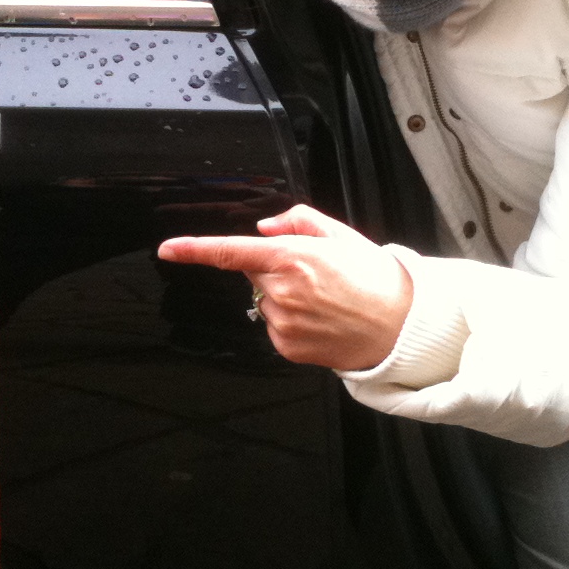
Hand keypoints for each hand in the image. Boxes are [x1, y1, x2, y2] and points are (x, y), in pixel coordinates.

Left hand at [157, 204, 412, 369]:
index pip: (230, 252)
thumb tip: (264, 228)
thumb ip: (296, 221)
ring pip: (264, 301)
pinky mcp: (288, 347)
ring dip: (283, 297)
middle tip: (313, 273)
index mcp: (292, 258)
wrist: (399, 325)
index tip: (168, 248)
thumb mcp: (340, 234)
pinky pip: (275, 327)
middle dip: (272, 268)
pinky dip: (291, 321)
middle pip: (253, 274)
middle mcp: (282, 291)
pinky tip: (320, 319)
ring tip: (323, 299)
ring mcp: (283, 323)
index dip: (193, 249)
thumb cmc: (373, 278)